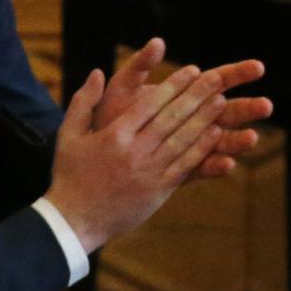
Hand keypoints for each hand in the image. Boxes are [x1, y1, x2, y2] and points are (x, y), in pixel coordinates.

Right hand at [44, 59, 228, 253]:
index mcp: (114, 135)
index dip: (173, 86)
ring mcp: (149, 172)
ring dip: (204, 119)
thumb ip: (84, 101)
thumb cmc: (70, 175)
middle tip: (216, 78)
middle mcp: (134, 151)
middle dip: (195, 96)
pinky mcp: (159, 191)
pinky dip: (202, 149)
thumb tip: (97, 72)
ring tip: (222, 100)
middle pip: (171, 118)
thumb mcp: (68, 134)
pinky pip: (185, 166)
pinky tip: (216, 134)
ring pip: (182, 140)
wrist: (75, 220)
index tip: (192, 70)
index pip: (149, 104)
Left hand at [89, 39, 270, 183]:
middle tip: (266, 106)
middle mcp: (193, 120)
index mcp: (184, 95)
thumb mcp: (122, 88)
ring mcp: (191, 146)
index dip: (239, 73)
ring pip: (222, 141)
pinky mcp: (183, 169)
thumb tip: (157, 42)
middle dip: (249, 108)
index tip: (259, 67)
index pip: (218, 80)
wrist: (95, 156)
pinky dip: (216, 166)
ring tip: (252, 138)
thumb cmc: (109, 117)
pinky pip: (203, 168)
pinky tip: (228, 165)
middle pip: (229, 111)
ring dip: (239, 140)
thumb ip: (139, 66)